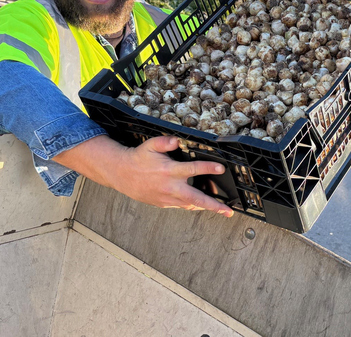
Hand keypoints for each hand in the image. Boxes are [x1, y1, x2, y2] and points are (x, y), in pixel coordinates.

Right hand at [56, 134, 233, 216]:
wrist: (122, 175)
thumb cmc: (138, 158)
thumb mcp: (150, 145)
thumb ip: (165, 142)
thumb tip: (177, 140)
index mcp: (170, 171)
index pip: (193, 169)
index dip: (208, 168)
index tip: (221, 169)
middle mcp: (170, 187)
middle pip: (197, 198)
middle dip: (214, 205)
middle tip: (228, 210)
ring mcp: (167, 198)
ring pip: (190, 205)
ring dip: (205, 206)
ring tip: (219, 207)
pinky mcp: (163, 204)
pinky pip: (181, 206)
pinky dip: (192, 205)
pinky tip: (199, 202)